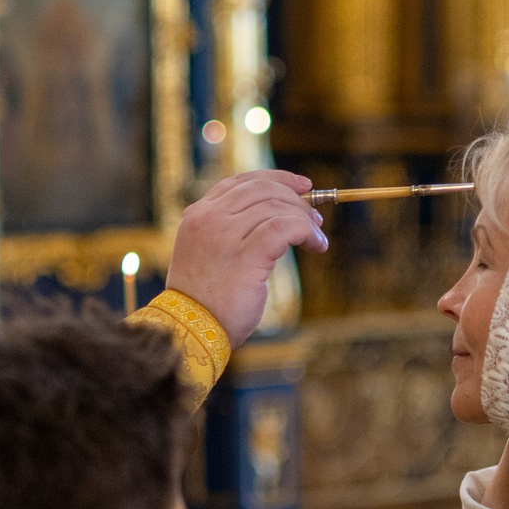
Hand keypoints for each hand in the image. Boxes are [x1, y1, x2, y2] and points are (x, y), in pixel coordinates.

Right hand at [164, 170, 327, 344]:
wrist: (191, 329)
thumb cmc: (206, 299)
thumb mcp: (210, 254)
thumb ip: (231, 231)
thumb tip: (276, 220)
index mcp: (198, 215)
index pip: (241, 182)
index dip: (277, 179)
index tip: (302, 185)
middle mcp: (209, 219)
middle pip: (262, 190)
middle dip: (295, 199)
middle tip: (315, 218)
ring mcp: (224, 235)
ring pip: (276, 207)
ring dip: (305, 219)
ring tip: (317, 237)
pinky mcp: (245, 255)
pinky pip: (284, 228)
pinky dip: (306, 232)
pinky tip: (317, 245)